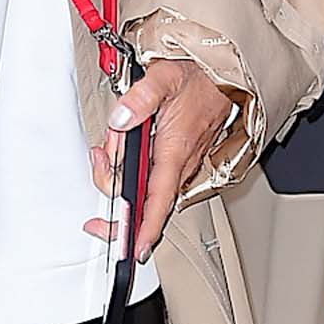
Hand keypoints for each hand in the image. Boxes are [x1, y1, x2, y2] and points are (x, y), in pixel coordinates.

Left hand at [85, 57, 234, 261]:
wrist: (222, 76)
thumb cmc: (198, 79)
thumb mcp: (164, 77)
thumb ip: (139, 99)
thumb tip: (119, 120)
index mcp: (175, 150)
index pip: (158, 200)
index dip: (145, 228)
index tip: (134, 247)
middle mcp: (180, 164)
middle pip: (142, 199)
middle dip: (112, 183)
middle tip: (100, 156)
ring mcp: (180, 165)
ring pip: (144, 188)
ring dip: (121, 171)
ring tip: (113, 141)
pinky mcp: (178, 161)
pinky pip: (151, 178)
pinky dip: (133, 169)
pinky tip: (126, 148)